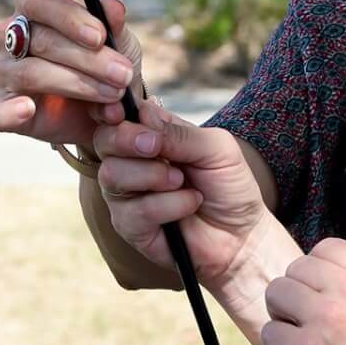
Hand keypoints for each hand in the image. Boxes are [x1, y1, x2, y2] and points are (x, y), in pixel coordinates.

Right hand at [0, 0, 140, 146]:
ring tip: (111, 96)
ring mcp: (3, 73)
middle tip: (122, 74)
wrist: (103, 115)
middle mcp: (11, 36)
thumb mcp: (118, 44)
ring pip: (29, 73)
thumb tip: (114, 8)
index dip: (67, 16)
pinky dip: (4, 113)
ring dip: (75, 84)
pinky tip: (27, 109)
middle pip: (41, 39)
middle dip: (88, 58)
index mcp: (35, 9)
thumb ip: (114, 26)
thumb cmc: (104, 67)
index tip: (100, 37)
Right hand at [90, 101, 279, 293]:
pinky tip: (190, 204)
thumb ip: (179, 133)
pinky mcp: (130, 227)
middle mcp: (132, 162)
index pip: (116, 115)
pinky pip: (134, 211)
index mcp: (150, 135)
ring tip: (183, 182)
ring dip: (153, 176)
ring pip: (111, 175)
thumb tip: (142, 114)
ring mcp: (127, 196)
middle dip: (127, 140)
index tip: (119, 112)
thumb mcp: (215, 148)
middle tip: (157, 149)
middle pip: (103, 141)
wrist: (242, 234)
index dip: (110, 111)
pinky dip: (169, 205)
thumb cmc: (229, 186)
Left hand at [262, 238, 345, 344]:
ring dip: (285, 319)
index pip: (326, 248)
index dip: (317, 273)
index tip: (325, 298)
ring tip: (308, 343)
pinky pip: (271, 333)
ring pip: (276, 294)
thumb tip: (321, 271)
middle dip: (297, 295)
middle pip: (296, 269)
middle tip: (312, 326)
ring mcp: (328, 319)